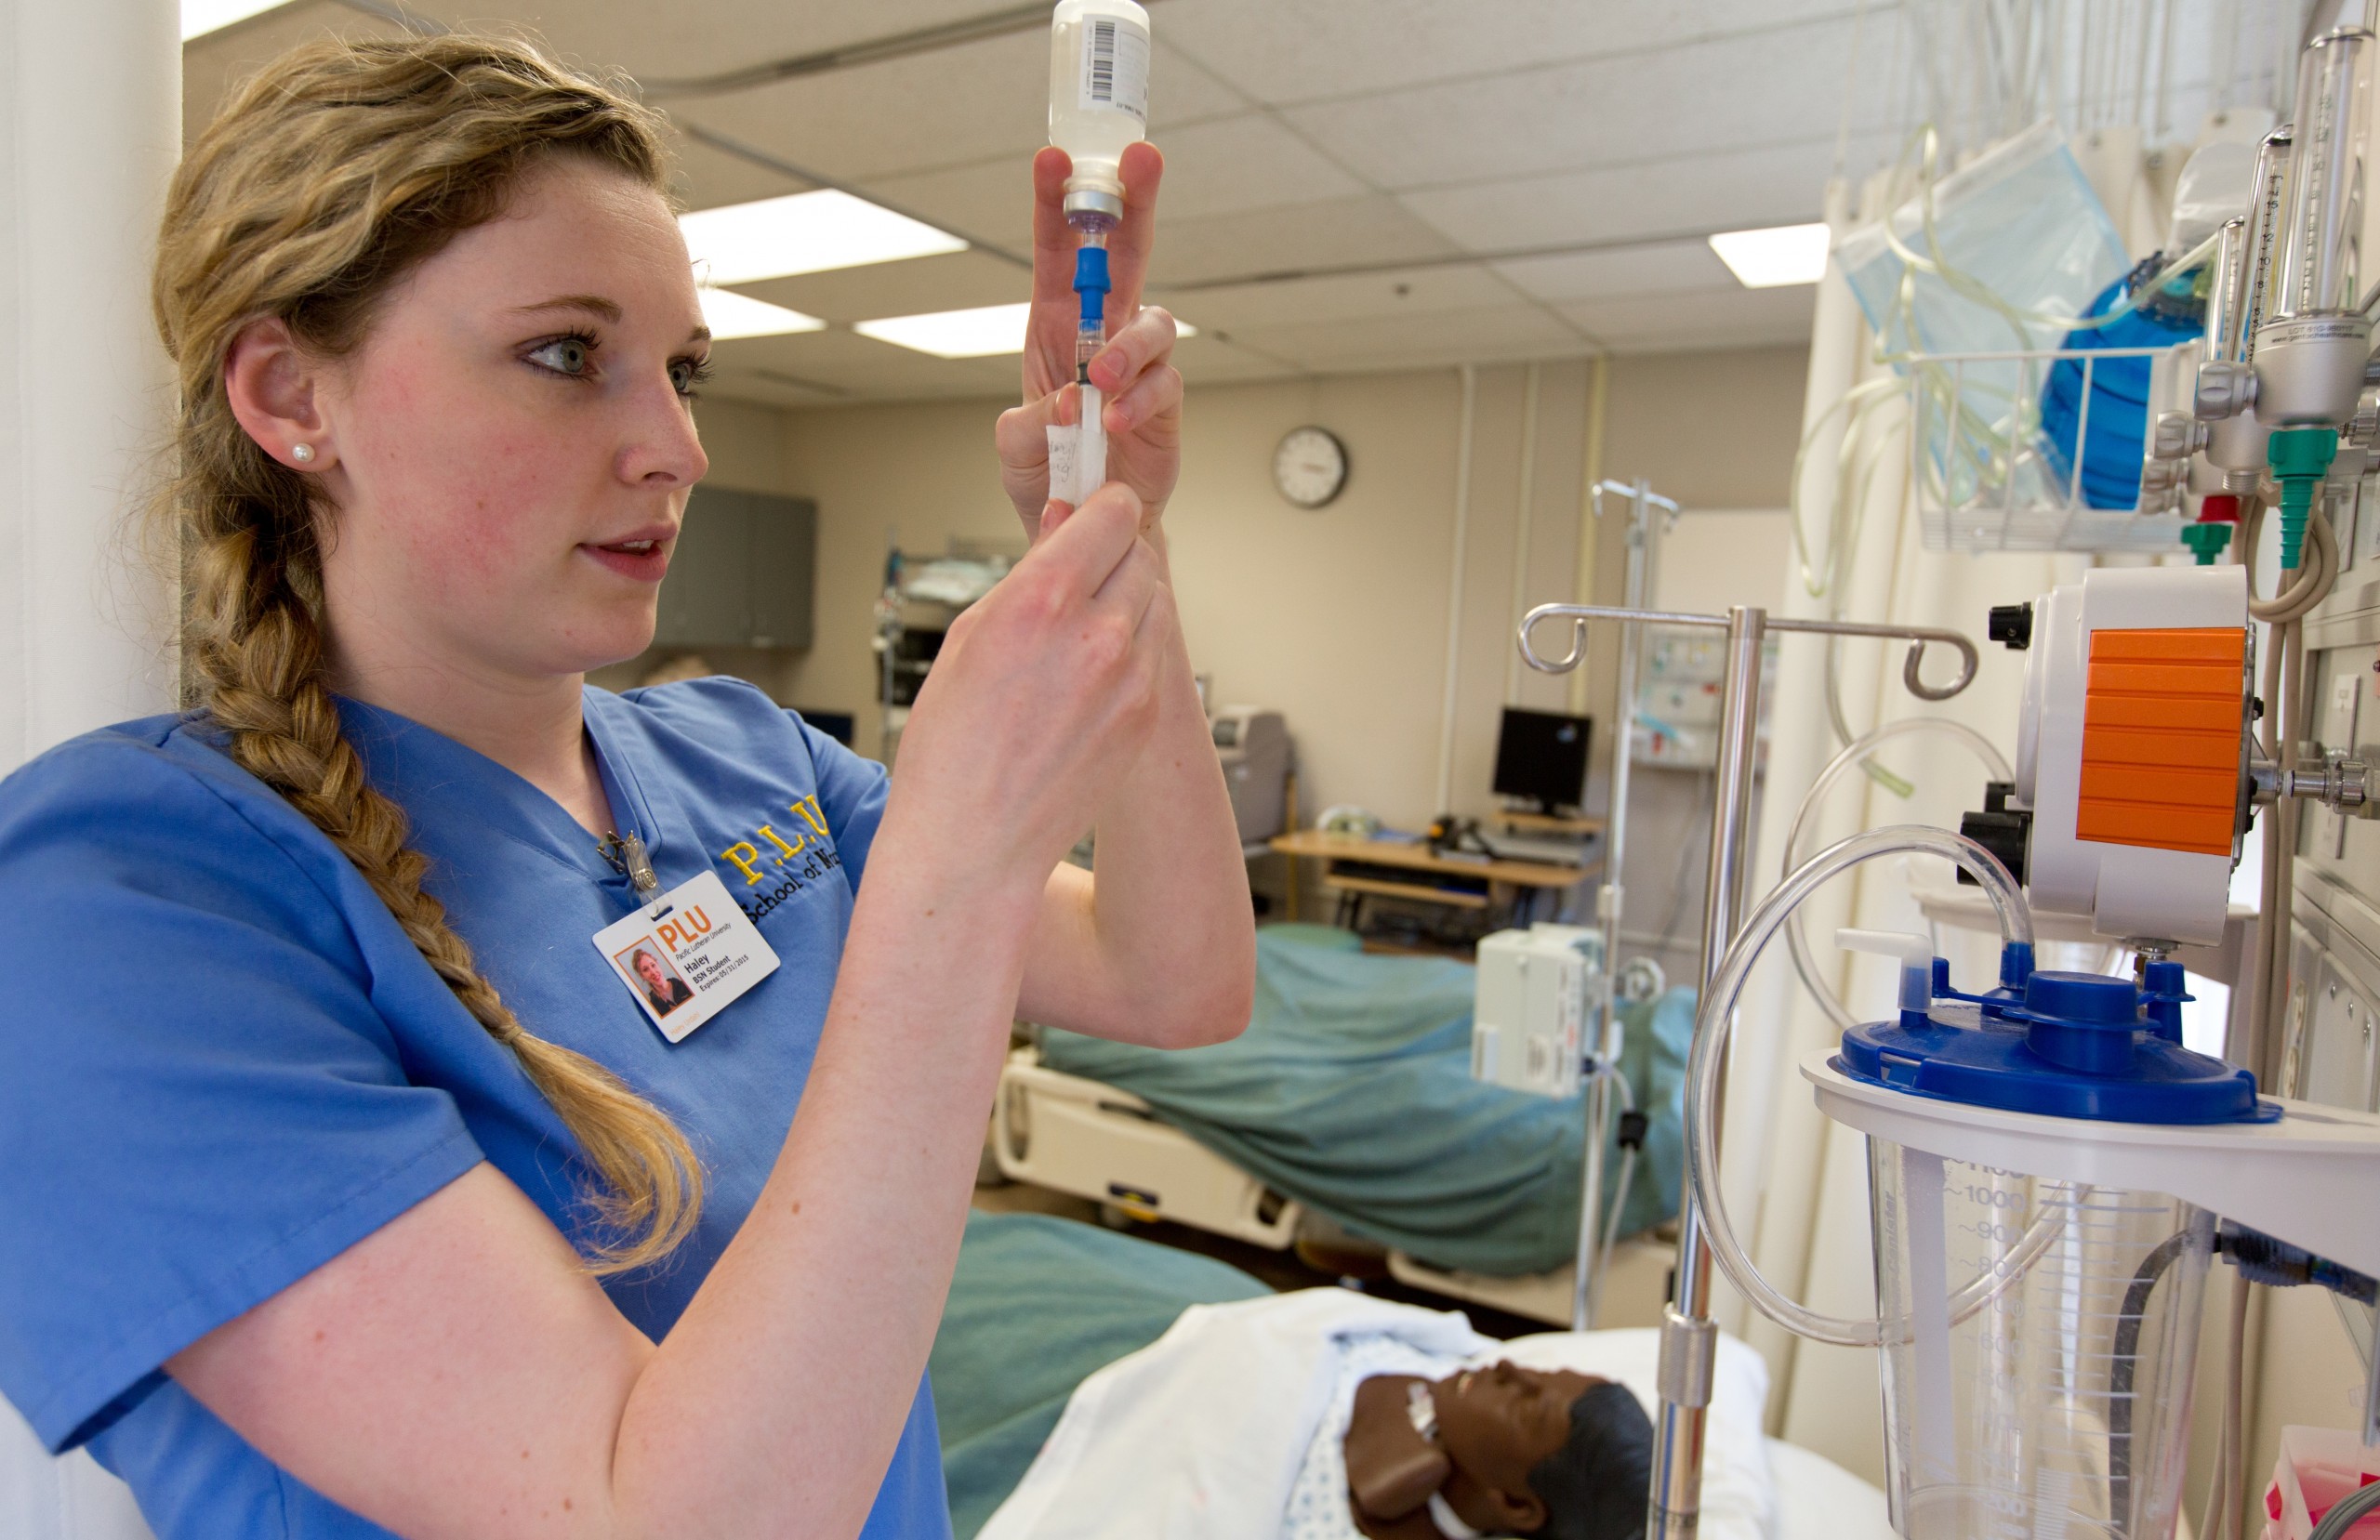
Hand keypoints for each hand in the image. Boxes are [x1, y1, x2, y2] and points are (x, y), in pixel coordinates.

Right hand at [884, 484, 1170, 896]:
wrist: (975, 840)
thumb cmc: (952, 745)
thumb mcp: (970, 636)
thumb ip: (1028, 573)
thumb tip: (1065, 523)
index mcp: (1042, 600)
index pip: (1113, 513)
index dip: (1101, 510)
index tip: (1090, 517)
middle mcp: (1098, 634)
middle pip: (1142, 553)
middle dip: (1113, 555)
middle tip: (1080, 575)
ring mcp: (1131, 679)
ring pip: (1156, 602)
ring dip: (1126, 601)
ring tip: (1079, 630)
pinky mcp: (1147, 715)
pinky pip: (1154, 654)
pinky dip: (1130, 651)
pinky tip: (1086, 677)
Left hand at [996, 143, 1180, 539]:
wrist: (1087, 527)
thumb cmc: (1048, 477)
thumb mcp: (1015, 449)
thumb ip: (1026, 426)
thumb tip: (1062, 403)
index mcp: (1056, 324)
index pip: (1058, 250)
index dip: (1057, 204)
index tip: (1054, 160)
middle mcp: (1101, 333)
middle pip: (1125, 253)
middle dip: (1133, 202)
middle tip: (1142, 161)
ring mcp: (1139, 365)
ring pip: (1152, 322)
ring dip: (1127, 344)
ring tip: (1100, 381)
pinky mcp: (1165, 402)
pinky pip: (1164, 384)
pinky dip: (1138, 399)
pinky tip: (1112, 422)